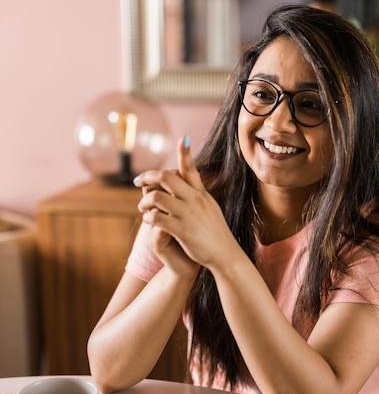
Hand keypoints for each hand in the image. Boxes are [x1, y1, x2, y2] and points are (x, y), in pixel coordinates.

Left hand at [135, 137, 237, 270]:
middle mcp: (194, 200)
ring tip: (141, 207)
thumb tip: (192, 182)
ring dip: (144, 200)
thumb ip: (199, 194)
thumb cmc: (216, 233)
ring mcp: (188, 214)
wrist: (225, 254)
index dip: (186, 152)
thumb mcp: (211, 208)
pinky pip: (157, 218)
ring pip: (158, 197)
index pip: (191, 168)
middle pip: (167, 177)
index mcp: (201, 194)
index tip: (183, 138)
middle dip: (148, 176)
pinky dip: (148, 217)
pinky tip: (147, 220)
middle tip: (137, 181)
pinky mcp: (182, 230)